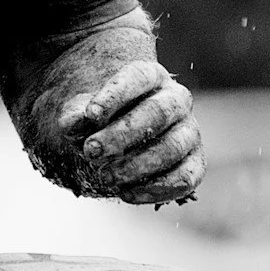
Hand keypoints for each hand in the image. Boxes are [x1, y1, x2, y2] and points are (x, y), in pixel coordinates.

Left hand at [53, 59, 202, 203]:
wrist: (115, 143)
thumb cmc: (99, 121)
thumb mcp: (81, 114)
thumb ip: (75, 117)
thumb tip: (76, 125)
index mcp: (151, 76)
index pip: (138, 77)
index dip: (116, 95)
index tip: (91, 115)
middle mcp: (176, 100)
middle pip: (157, 112)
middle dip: (122, 135)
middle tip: (90, 152)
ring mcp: (189, 131)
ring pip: (172, 147)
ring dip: (136, 166)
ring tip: (105, 178)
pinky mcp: (194, 163)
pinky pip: (185, 178)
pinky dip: (156, 189)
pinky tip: (126, 193)